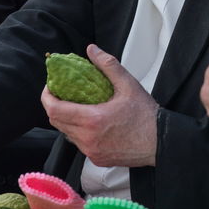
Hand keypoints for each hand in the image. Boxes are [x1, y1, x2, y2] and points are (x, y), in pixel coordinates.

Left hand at [40, 44, 157, 166]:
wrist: (161, 142)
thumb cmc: (146, 115)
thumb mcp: (128, 85)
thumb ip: (108, 65)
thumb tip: (91, 50)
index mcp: (92, 120)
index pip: (55, 109)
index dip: (47, 96)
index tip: (51, 86)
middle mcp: (88, 139)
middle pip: (56, 122)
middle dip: (54, 106)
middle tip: (61, 93)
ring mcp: (92, 151)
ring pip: (66, 134)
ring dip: (66, 119)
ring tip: (75, 105)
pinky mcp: (97, 159)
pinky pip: (79, 144)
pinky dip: (78, 131)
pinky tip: (89, 122)